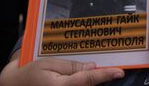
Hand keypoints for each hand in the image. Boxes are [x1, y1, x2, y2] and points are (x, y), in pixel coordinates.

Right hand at [0, 58, 123, 85]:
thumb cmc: (28, 74)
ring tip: (98, 72)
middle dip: (100, 78)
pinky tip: (85, 76)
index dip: (105, 75)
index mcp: (60, 85)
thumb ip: (71, 66)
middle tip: (111, 70)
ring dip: (92, 81)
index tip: (119, 71)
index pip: (88, 79)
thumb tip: (92, 67)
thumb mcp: (48, 64)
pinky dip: (84, 83)